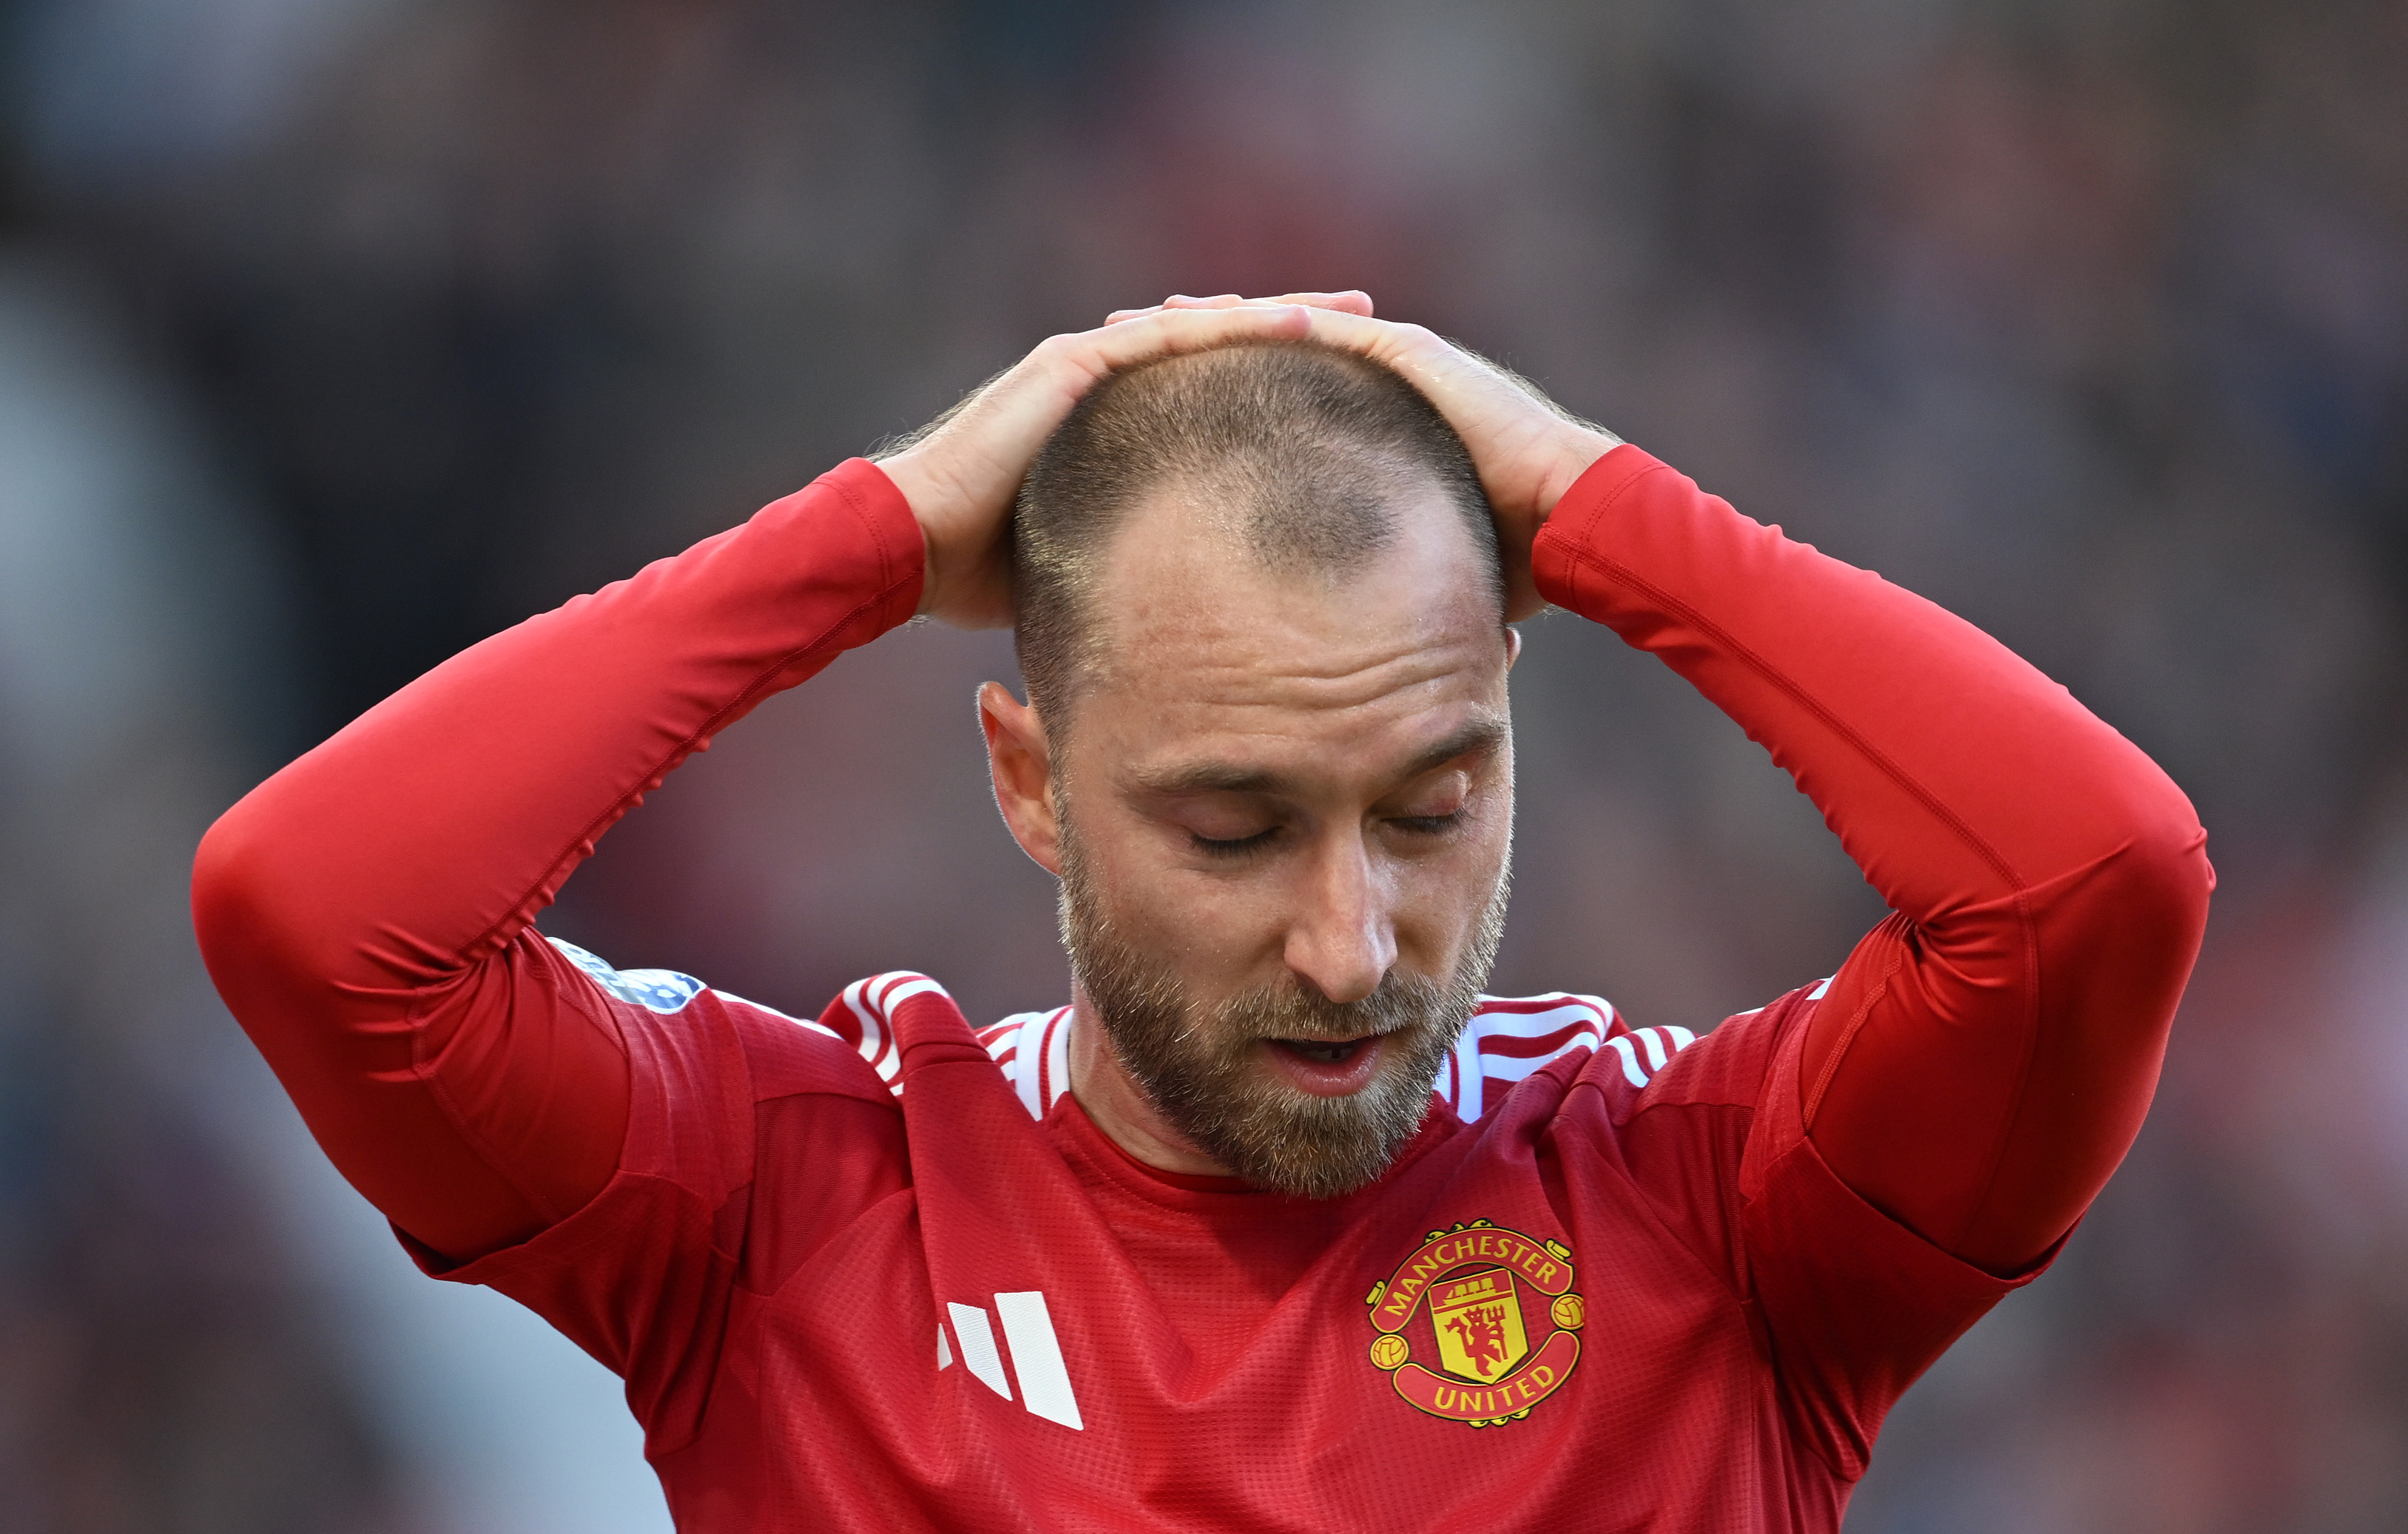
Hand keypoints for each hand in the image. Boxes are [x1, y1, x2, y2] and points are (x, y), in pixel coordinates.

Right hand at [878, 294, 1375, 627]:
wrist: (906, 546)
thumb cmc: (977, 572)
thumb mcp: (1083, 559)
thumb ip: (1134, 560)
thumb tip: (1190, 620)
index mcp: (1110, 420)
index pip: (1207, 385)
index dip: (1273, 377)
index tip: (1343, 385)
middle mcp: (1103, 378)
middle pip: (1218, 342)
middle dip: (1295, 332)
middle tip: (1372, 329)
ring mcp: (1087, 363)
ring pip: (1204, 326)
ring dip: (1283, 316)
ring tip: (1356, 316)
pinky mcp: (1071, 366)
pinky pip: (1169, 337)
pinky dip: (1234, 326)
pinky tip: (1296, 323)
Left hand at [1113, 296, 1621, 620]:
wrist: (1576, 527)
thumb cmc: (1509, 570)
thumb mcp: (1401, 591)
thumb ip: (1361, 614)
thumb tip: (1340, 690)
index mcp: (1356, 433)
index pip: (1257, 407)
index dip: (1190, 406)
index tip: (1123, 419)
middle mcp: (1365, 386)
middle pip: (1251, 356)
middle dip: (1176, 354)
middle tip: (1100, 355)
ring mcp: (1386, 361)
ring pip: (1270, 329)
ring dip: (1198, 326)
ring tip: (1128, 328)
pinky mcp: (1403, 356)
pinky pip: (1309, 329)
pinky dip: (1251, 322)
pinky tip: (1190, 320)